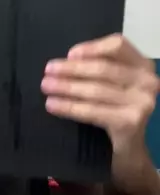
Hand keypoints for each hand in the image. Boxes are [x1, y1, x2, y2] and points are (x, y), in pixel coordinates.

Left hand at [41, 34, 159, 157]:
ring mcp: (142, 102)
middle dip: (72, 69)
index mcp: (142, 65)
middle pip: (103, 68)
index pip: (118, 45)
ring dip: (66, 87)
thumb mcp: (111, 85)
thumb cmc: (114, 111)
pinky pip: (93, 111)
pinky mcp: (131, 121)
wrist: (128, 149)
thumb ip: (97, 69)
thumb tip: (67, 61)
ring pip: (96, 90)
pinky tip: (53, 105)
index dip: (92, 47)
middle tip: (48, 71)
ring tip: (46, 86)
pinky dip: (70, 107)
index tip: (70, 54)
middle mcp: (147, 81)